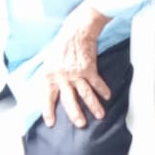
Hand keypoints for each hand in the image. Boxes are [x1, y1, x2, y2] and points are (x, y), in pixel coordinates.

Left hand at [41, 6, 111, 129]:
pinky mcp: (89, 69)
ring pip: (86, 94)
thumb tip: (49, 87)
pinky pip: (97, 83)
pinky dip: (103, 89)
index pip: (47, 97)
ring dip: (93, 106)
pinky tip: (107, 96)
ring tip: (100, 115)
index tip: (50, 123)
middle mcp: (62, 77)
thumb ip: (49, 75)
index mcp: (49, 75)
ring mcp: (76, 74)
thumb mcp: (48, 59)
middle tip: (81, 124)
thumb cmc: (61, 43)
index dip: (48, 111)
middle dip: (75, 114)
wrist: (76, 30)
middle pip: (69, 100)